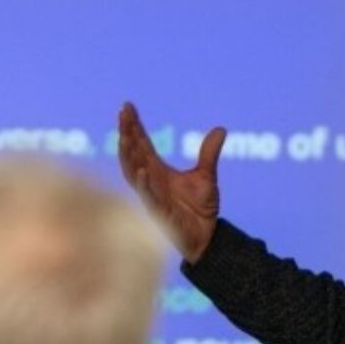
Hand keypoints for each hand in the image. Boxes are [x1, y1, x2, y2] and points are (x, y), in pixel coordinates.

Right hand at [117, 102, 225, 262]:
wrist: (206, 237)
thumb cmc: (199, 209)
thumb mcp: (206, 176)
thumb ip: (208, 153)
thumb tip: (220, 129)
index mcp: (158, 170)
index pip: (141, 143)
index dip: (134, 125)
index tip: (127, 106)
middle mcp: (150, 180)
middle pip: (133, 153)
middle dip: (127, 133)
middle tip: (124, 113)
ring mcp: (151, 195)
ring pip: (133, 172)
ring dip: (129, 155)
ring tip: (126, 136)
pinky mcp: (158, 211)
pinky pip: (148, 197)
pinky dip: (143, 183)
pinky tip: (141, 170)